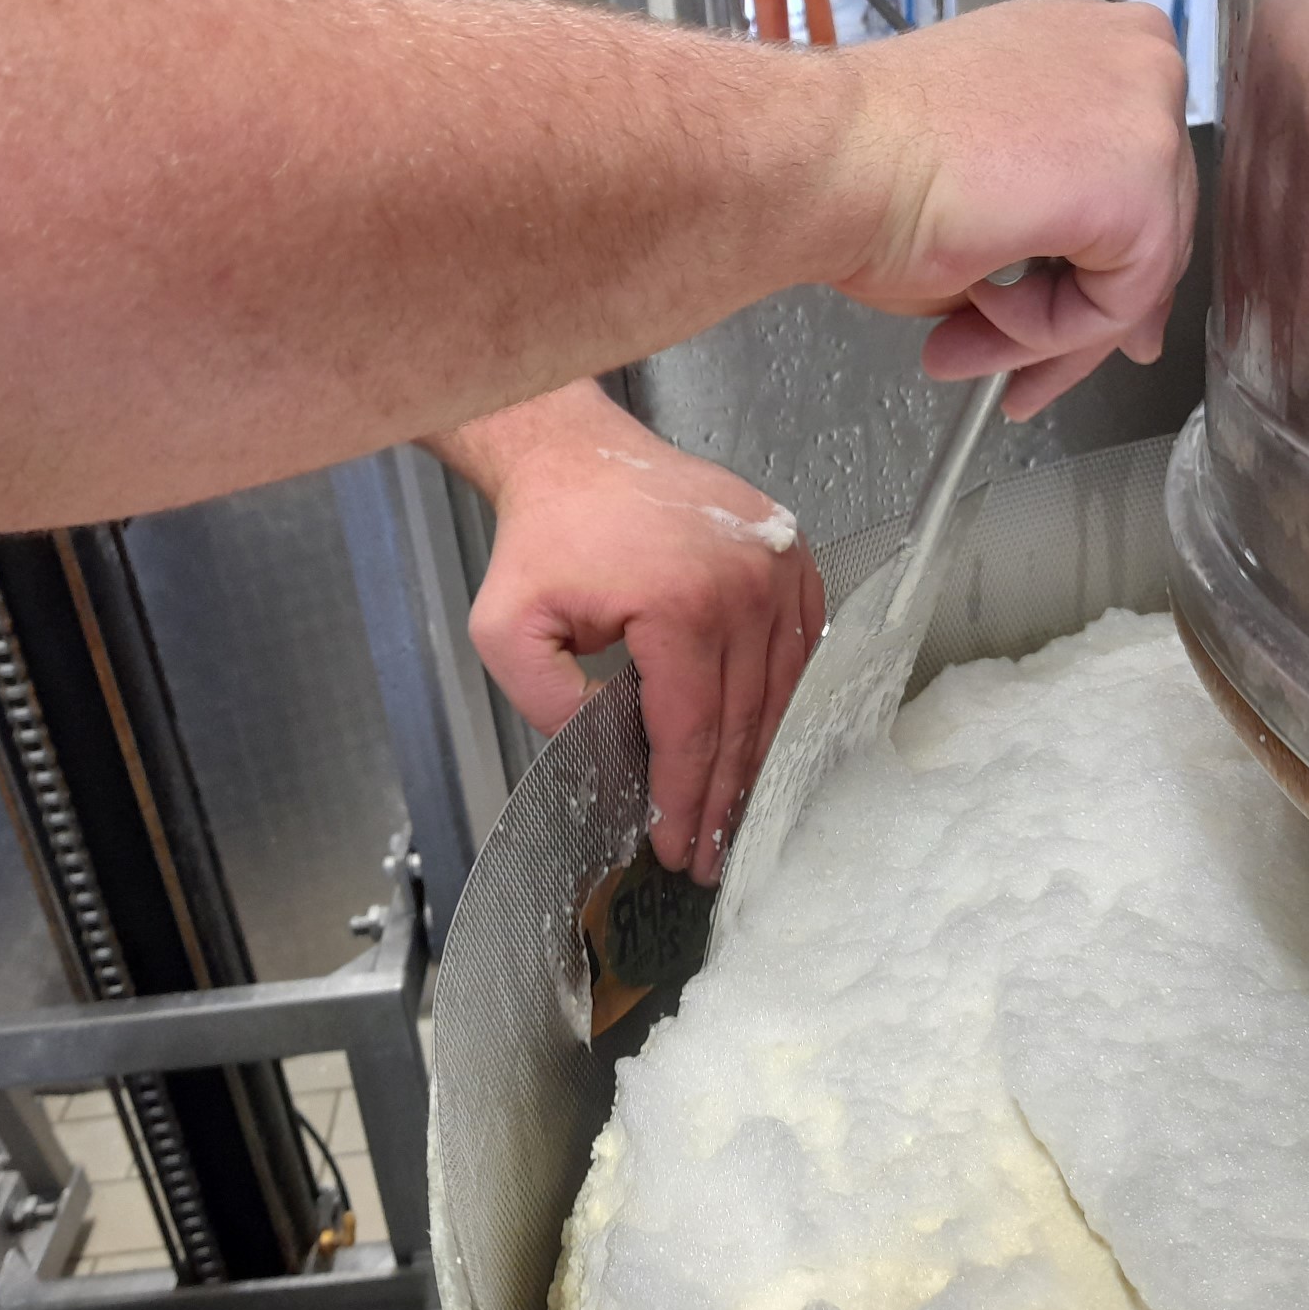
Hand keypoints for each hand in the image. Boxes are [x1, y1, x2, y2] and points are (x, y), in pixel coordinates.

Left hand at [430, 382, 825, 885]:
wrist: (577, 457)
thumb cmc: (545, 536)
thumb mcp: (508, 629)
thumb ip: (547, 703)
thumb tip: (601, 752)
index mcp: (681, 604)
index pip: (693, 730)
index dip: (686, 799)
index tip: (678, 847)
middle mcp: (744, 585)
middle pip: (743, 722)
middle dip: (725, 798)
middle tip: (711, 852)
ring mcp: (776, 567)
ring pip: (780, 693)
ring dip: (759, 759)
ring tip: (737, 811)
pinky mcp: (791, 556)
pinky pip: (800, 648)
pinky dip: (784, 701)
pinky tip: (765, 742)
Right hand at [833, 0, 1196, 417]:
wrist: (830, 161)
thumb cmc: (866, 160)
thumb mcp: (988, 188)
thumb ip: (1052, 228)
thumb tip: (1087, 304)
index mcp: (1097, 45)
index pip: (1138, 177)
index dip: (1102, 266)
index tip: (1071, 325)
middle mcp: (1139, 61)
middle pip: (1146, 228)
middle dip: (1077, 322)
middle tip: (1025, 381)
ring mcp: (1148, 117)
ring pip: (1132, 274)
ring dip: (1039, 333)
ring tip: (957, 350)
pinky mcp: (1140, 184)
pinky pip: (1118, 300)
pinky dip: (1044, 330)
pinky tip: (975, 302)